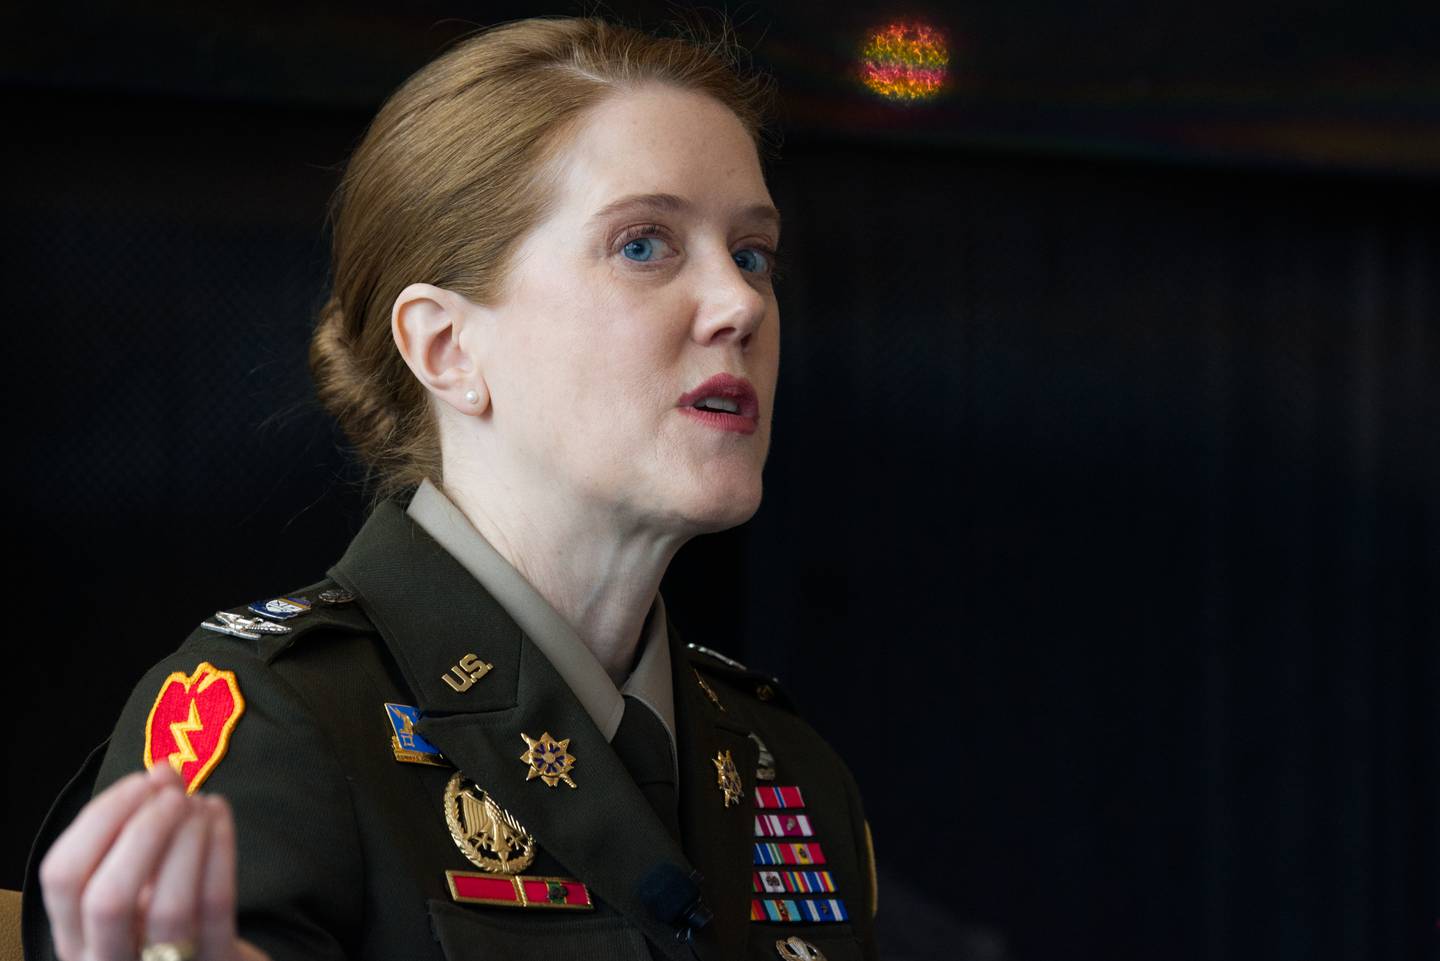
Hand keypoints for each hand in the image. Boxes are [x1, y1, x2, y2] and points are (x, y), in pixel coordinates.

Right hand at [38, 761, 271, 960]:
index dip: (99, 820)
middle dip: (142, 832)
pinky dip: (220, 850)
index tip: (139, 783)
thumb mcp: (141, 876)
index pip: (61, 877)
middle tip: (174, 795)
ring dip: (186, 841)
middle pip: (107, 899)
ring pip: (168, 909)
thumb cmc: (165, 916)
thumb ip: (144, 821)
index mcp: (76, 936)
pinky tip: (219, 814)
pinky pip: (216, 906)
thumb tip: (161, 770)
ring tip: (200, 803)